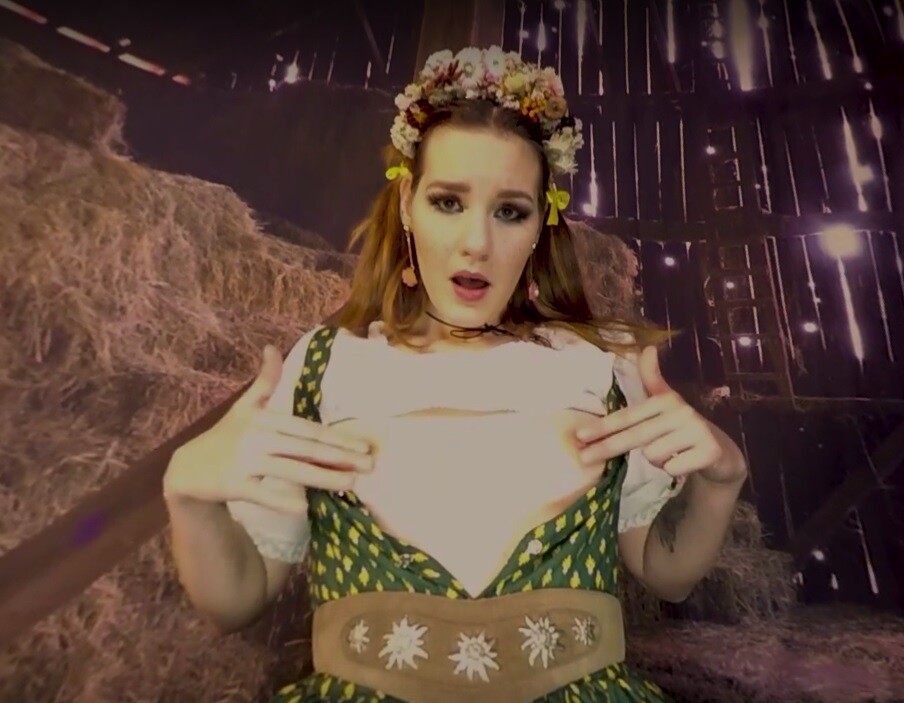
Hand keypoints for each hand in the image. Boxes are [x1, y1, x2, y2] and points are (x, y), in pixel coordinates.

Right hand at [163, 344, 373, 514]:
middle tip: (370, 465)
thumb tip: (271, 347)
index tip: (364, 447)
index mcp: (265, 419)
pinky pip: (262, 494)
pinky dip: (281, 500)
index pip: (309, 430)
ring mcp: (245, 461)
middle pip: (306, 448)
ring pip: (291, 470)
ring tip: (350, 484)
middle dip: (340, 456)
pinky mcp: (234, 485)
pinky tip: (304, 507)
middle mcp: (258, 437)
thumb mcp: (245, 406)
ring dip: (322, 477)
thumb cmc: (225, 436)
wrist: (187, 468)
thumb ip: (265, 381)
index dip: (338, 438)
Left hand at [574, 346, 746, 482]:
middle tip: (583, 458)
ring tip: (671, 453)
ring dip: (656, 460)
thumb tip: (647, 348)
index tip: (579, 436)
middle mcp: (681, 412)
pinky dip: (673, 470)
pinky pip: (671, 468)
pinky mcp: (708, 451)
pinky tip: (684, 462)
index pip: (627, 416)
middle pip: (634, 436)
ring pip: (652, 455)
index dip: (602, 427)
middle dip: (606, 448)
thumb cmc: (684, 426)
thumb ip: (652, 378)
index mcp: (665, 400)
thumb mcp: (667, 401)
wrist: (722, 451)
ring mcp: (696, 431)